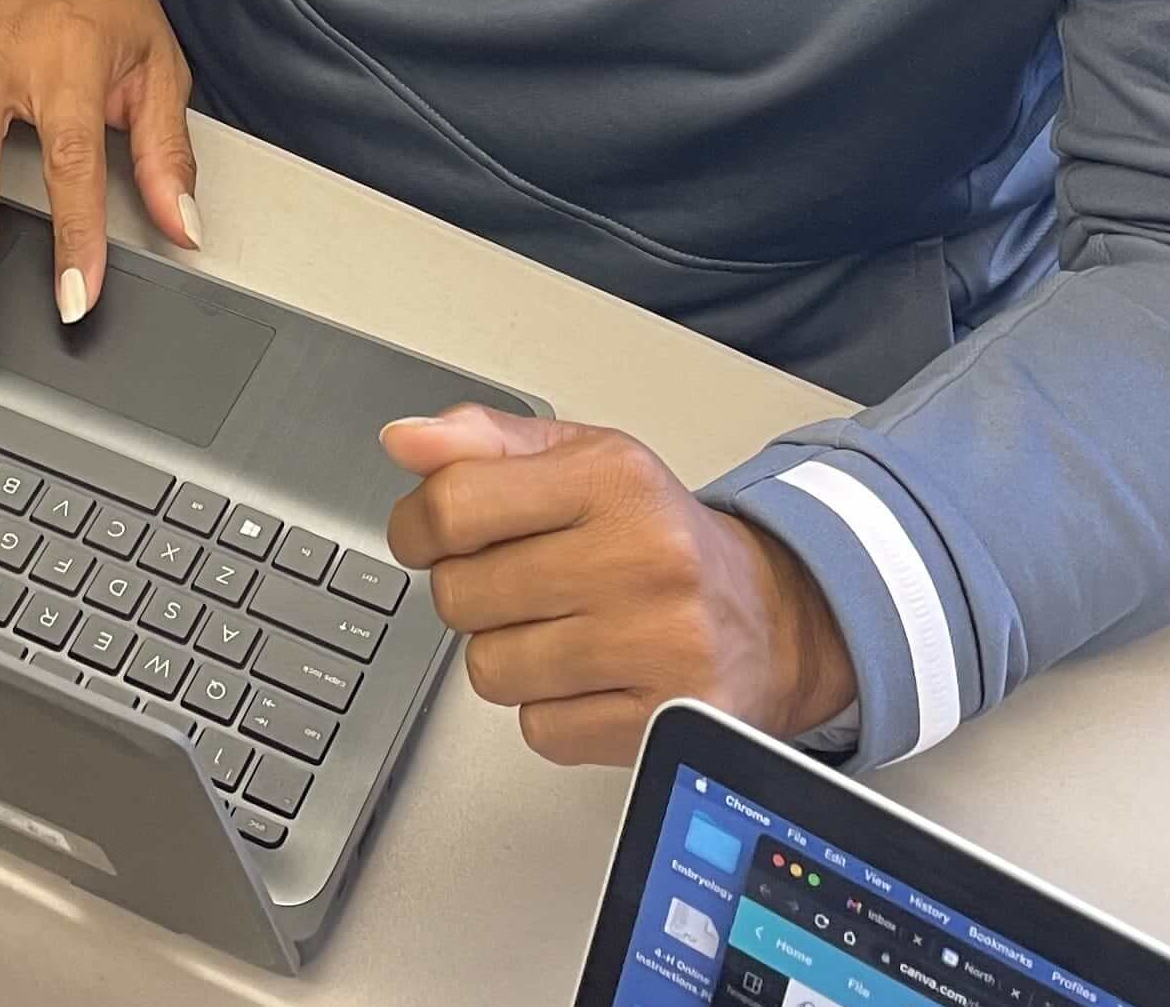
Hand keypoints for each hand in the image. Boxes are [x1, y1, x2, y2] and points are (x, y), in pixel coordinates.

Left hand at [382, 406, 855, 766]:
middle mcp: (640, 557)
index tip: (429, 534)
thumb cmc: (656, 533)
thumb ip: (485, 443)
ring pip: (489, 669)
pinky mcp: (661, 721)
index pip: (454, 503)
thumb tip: (403, 441)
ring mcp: (656, 645)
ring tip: (554, 627)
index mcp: (612, 479)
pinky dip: (546, 710)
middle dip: (467, 590)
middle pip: (461, 594)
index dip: (418, 525)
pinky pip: (538, 729)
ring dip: (504, 654)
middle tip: (513, 582)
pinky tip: (586, 676)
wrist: (766, 617)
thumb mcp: (580, 459)